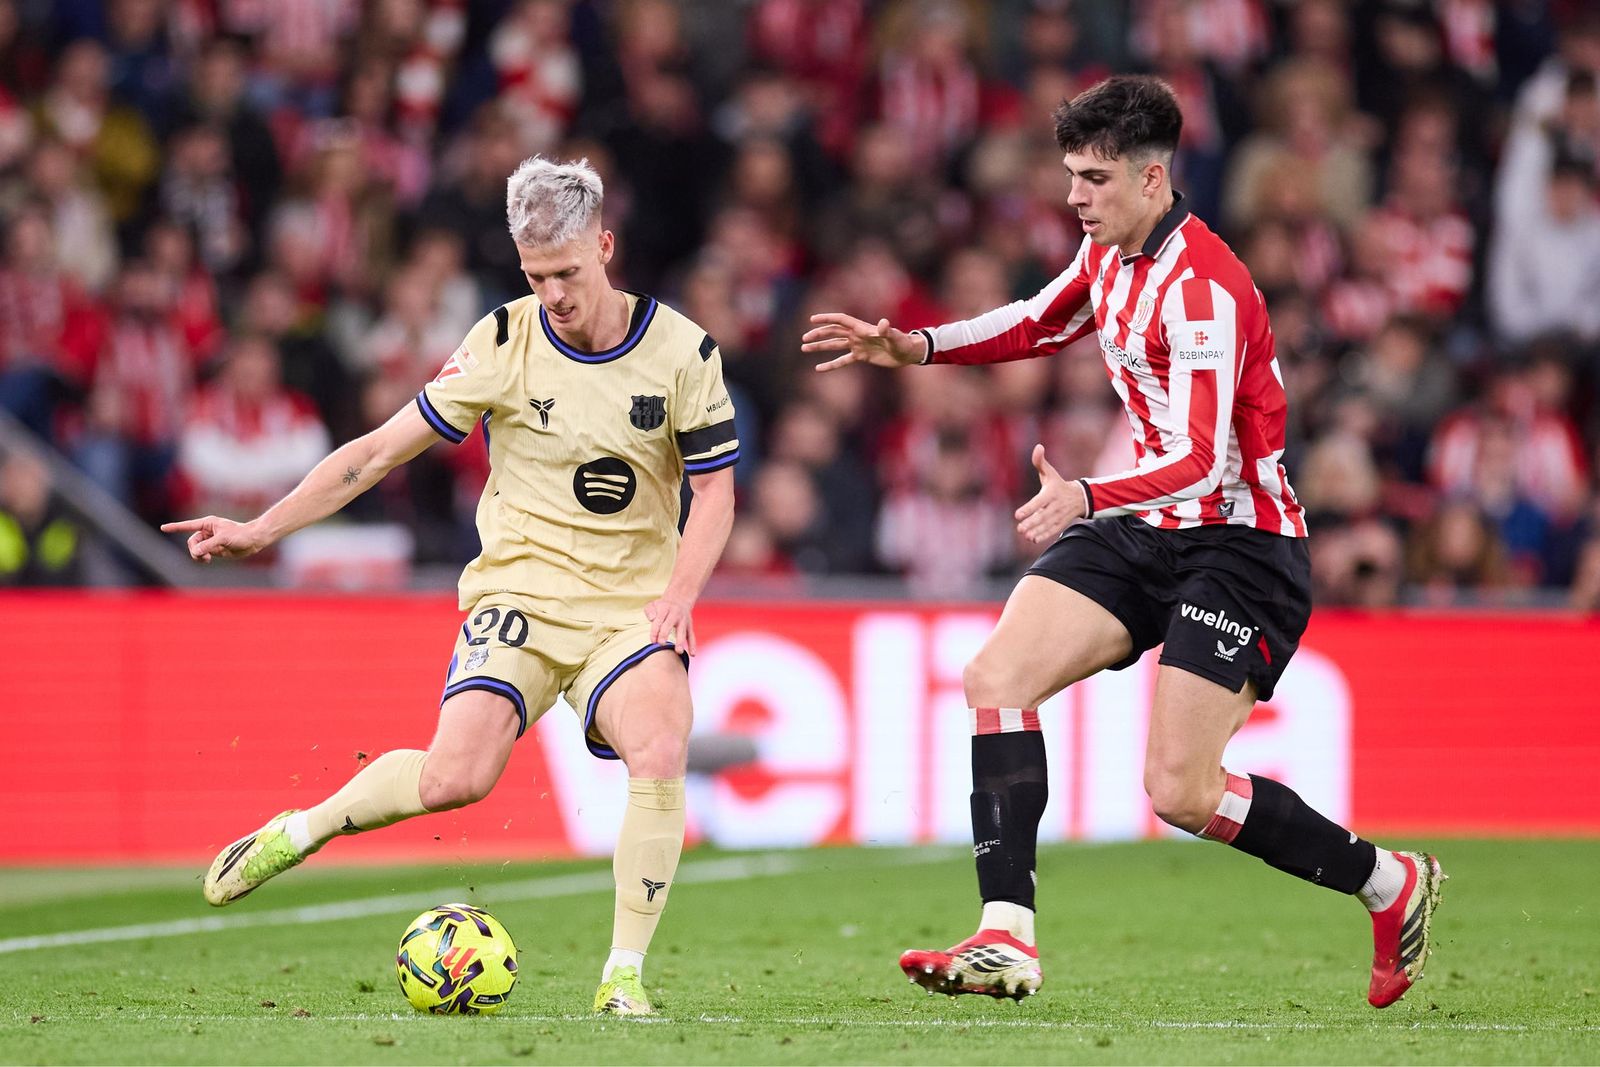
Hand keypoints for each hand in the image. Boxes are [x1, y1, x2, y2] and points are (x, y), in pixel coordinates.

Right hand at [158, 515, 267, 562]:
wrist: (253, 541)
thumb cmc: (240, 535)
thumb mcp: (223, 539)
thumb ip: (208, 545)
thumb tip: (195, 553)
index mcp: (207, 524)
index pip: (187, 526)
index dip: (175, 527)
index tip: (163, 528)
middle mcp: (207, 531)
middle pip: (191, 542)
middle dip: (194, 550)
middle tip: (202, 556)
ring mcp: (210, 540)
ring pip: (195, 549)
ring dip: (198, 556)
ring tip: (206, 560)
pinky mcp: (214, 549)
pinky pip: (202, 554)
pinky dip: (202, 558)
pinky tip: (208, 560)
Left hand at [645, 595, 696, 655]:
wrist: (680, 599)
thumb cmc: (662, 606)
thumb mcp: (654, 604)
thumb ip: (649, 610)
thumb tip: (652, 619)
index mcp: (665, 608)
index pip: (658, 620)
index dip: (655, 631)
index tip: (653, 641)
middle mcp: (675, 614)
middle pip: (669, 624)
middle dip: (665, 634)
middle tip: (661, 644)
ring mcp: (684, 620)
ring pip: (682, 631)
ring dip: (680, 641)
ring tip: (678, 651)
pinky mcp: (690, 626)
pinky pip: (691, 636)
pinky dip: (692, 645)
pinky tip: (692, 654)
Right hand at [801, 313, 924, 371]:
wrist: (907, 353)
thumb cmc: (902, 342)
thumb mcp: (895, 336)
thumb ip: (887, 330)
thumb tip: (883, 323)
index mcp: (862, 328)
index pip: (841, 320)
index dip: (827, 319)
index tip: (812, 320)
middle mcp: (857, 335)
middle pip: (833, 332)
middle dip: (819, 335)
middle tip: (804, 339)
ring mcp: (858, 346)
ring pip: (834, 345)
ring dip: (820, 346)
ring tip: (804, 348)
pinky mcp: (861, 357)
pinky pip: (842, 360)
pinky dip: (831, 364)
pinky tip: (818, 368)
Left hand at [1014, 444, 1086, 543]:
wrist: (1080, 497)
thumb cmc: (1058, 484)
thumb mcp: (1050, 472)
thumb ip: (1040, 461)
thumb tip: (1038, 447)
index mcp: (1051, 493)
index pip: (1039, 502)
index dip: (1029, 509)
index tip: (1017, 515)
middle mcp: (1056, 505)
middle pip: (1043, 516)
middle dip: (1032, 523)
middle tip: (1020, 529)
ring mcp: (1059, 515)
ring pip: (1047, 525)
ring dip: (1036, 531)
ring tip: (1025, 535)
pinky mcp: (1061, 523)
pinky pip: (1052, 530)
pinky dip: (1043, 536)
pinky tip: (1033, 539)